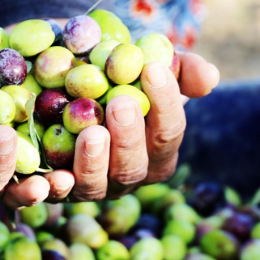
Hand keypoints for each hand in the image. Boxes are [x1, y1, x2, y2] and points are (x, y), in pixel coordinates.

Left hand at [0, 20, 219, 204]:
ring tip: (91, 132)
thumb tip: (208, 76)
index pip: (168, 133)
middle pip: (133, 167)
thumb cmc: (113, 75)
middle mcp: (125, 174)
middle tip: (120, 104)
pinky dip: (51, 189)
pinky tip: (51, 176)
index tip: (152, 69)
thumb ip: (178, 69)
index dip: (165, 103)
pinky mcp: (53, 188)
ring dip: (94, 161)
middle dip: (129, 138)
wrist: (61, 79)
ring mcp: (90, 185)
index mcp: (155, 150)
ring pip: (96, 184)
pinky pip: (52, 194)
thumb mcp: (142, 65)